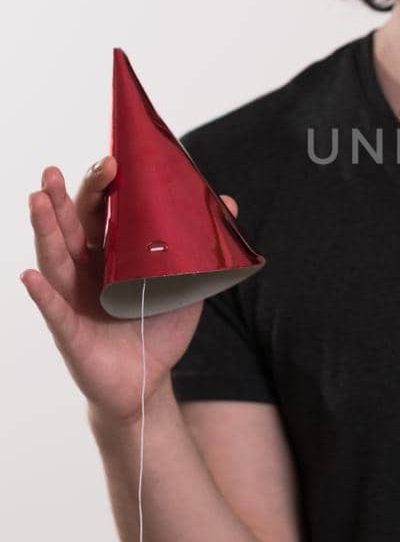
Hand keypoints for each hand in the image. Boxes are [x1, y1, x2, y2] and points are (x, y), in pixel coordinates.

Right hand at [20, 156, 239, 428]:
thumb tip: (228, 201)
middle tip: (55, 171)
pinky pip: (53, 310)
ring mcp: (73, 297)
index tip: (112, 161)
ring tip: (37, 200)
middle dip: (62, 198)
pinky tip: (30, 275)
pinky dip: (41, 293)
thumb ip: (201, 244)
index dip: (102, 187)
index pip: (101, 211)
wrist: (148, 380)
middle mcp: (86, 268)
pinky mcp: (70, 331)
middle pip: (70, 226)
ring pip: (55, 258)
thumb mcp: (187, 281)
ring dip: (45, 229)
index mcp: (110, 251)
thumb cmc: (159, 325)